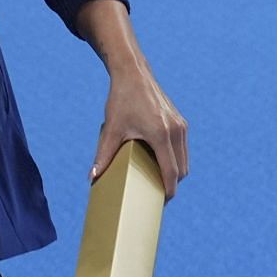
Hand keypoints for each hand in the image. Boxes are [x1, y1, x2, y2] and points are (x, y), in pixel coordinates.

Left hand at [93, 66, 187, 199]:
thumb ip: (103, 155)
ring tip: (158, 181)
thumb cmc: (120, 100)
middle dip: (171, 184)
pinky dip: (176, 159)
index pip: (170, 172)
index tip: (161, 202)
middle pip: (181, 169)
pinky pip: (182, 148)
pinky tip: (162, 163)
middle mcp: (176, 131)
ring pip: (184, 159)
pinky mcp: (181, 122)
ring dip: (175, 172)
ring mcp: (181, 126)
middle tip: (156, 194)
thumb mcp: (111, 129)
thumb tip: (92, 177)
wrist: (133, 74)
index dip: (168, 190)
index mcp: (160, 135)